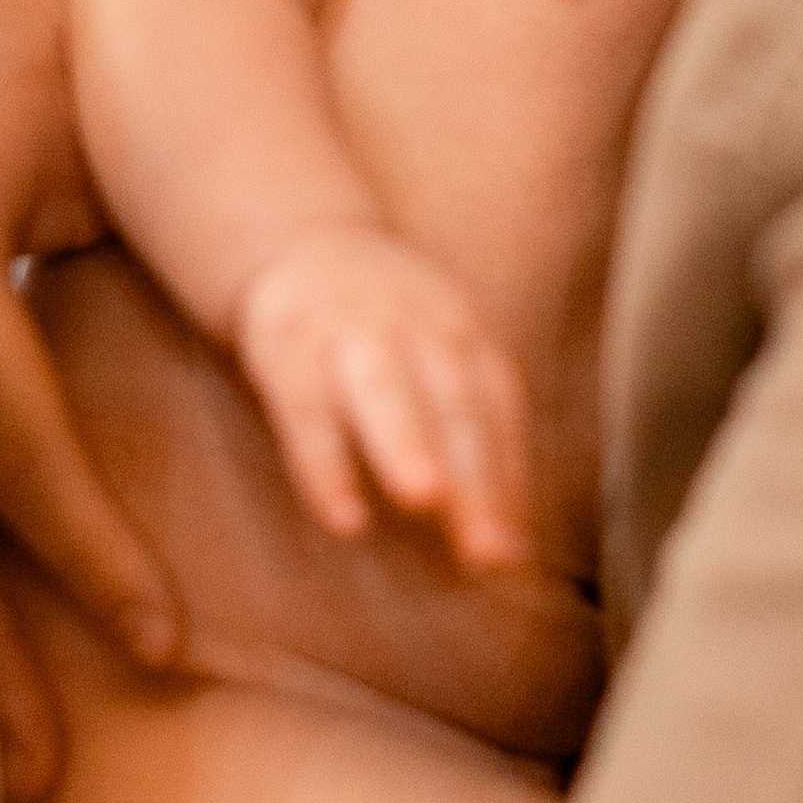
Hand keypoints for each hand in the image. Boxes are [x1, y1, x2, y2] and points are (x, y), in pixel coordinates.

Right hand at [232, 227, 528, 572]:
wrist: (302, 246)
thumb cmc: (385, 333)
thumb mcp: (438, 359)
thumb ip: (471, 442)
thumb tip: (513, 549)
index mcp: (461, 334)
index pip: (494, 409)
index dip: (507, 480)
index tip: (514, 555)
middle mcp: (415, 329)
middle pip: (453, 405)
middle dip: (474, 478)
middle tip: (489, 550)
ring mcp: (350, 333)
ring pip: (383, 388)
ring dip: (407, 443)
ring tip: (426, 500)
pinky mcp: (288, 350)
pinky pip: (308, 411)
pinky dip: (326, 464)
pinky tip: (344, 516)